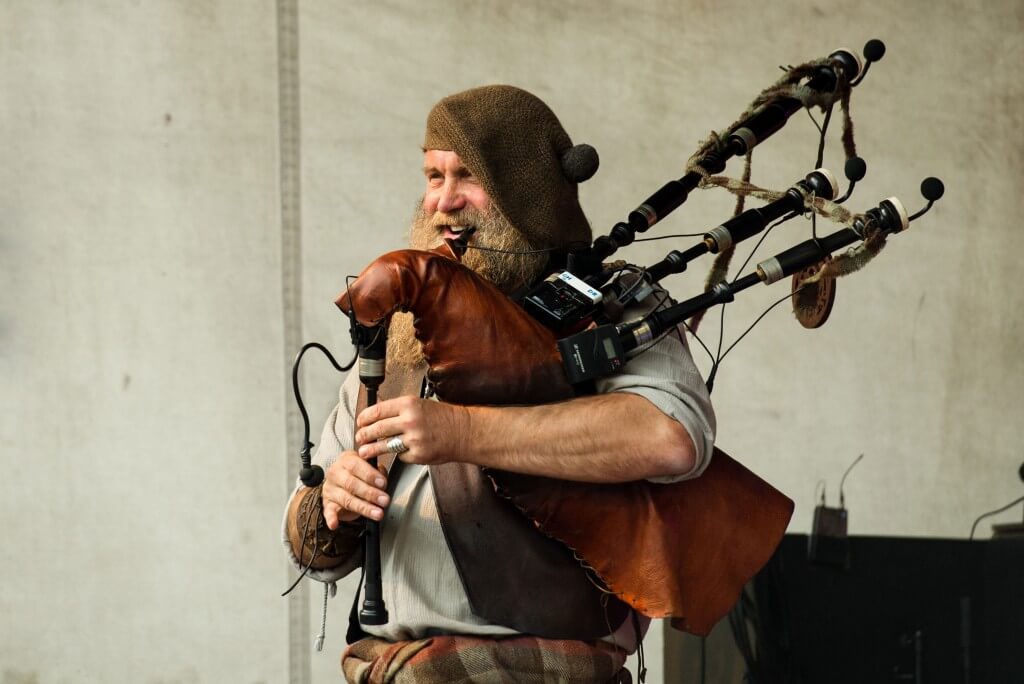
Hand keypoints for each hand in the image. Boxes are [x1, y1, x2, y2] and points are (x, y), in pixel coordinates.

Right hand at [321, 450, 389, 529]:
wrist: (340, 482)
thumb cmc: (358, 474)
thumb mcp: (368, 467)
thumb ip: (377, 471)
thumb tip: (383, 478)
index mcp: (346, 460)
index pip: (356, 465)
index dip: (370, 475)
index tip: (383, 483)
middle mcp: (336, 473)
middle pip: (352, 484)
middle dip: (370, 493)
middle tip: (384, 500)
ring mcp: (330, 489)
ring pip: (347, 499)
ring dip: (363, 508)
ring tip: (377, 514)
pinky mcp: (327, 504)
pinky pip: (329, 511)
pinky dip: (331, 518)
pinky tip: (334, 524)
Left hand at [354, 395, 469, 465]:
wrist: (463, 431)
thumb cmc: (443, 417)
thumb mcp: (419, 404)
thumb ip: (399, 409)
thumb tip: (376, 414)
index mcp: (408, 404)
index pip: (377, 411)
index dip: (364, 418)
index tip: (360, 422)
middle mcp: (410, 420)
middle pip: (377, 429)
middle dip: (364, 435)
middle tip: (360, 437)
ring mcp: (414, 439)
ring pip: (384, 445)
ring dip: (371, 449)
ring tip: (365, 451)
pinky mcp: (418, 455)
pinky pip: (401, 456)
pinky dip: (399, 455)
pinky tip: (401, 452)